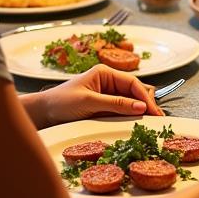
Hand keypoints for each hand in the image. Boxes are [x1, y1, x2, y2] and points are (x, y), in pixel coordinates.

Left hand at [24, 64, 160, 128]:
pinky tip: (137, 124)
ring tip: (150, 123)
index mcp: (105, 73)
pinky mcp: (105, 108)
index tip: (154, 112)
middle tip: (156, 120)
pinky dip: (131, 117)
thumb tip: (141, 107)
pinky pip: (123, 111)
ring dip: (140, 111)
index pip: (133, 83)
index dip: (145, 97)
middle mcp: (109, 82)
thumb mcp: (89, 102)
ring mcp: (108, 95)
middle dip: (146, 104)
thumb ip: (116, 104)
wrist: (42, 114)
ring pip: (132, 101)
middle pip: (136, 91)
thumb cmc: (61, 103)